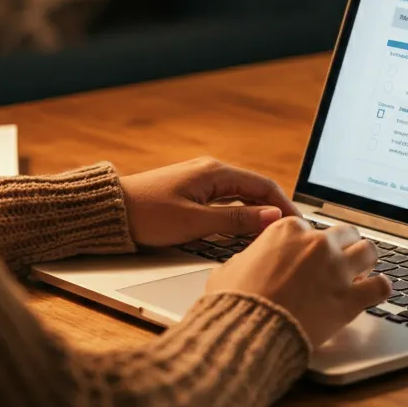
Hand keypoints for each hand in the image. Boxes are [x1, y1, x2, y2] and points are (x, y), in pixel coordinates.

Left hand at [120, 157, 299, 247]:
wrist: (108, 213)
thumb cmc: (147, 216)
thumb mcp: (195, 222)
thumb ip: (236, 219)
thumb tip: (272, 217)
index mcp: (215, 172)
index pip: (264, 185)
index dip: (284, 206)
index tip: (299, 225)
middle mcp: (211, 171)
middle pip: (255, 189)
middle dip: (275, 209)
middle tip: (291, 233)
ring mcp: (201, 181)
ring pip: (241, 196)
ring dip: (258, 213)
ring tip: (273, 235)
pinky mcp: (191, 193)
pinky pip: (226, 201)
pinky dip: (241, 214)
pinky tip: (246, 230)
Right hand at [205, 216, 391, 348]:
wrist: (247, 331)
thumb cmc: (234, 302)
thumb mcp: (230, 269)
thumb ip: (249, 259)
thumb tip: (248, 263)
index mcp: (287, 230)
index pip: (310, 227)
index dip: (309, 243)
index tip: (309, 254)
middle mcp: (316, 243)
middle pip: (345, 232)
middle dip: (344, 246)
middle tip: (340, 260)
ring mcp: (336, 269)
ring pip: (369, 250)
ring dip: (366, 260)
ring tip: (362, 272)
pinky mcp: (350, 298)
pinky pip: (381, 286)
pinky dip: (381, 288)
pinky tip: (377, 291)